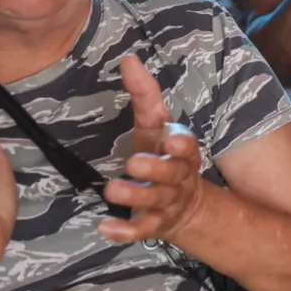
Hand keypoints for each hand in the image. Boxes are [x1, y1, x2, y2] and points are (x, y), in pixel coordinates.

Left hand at [99, 56, 205, 243]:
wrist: (186, 207)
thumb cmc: (162, 156)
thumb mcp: (155, 126)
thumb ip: (144, 95)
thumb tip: (128, 58)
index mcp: (179, 151)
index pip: (186, 145)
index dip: (181, 143)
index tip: (171, 138)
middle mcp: (177, 177)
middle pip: (173, 174)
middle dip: (157, 169)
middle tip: (134, 163)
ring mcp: (166, 203)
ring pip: (155, 202)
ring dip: (135, 196)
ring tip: (112, 190)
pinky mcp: (152, 224)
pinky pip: (140, 230)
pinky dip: (124, 232)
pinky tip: (105, 230)